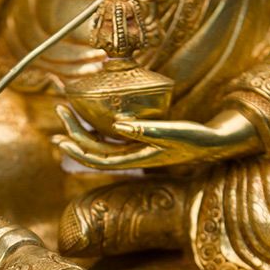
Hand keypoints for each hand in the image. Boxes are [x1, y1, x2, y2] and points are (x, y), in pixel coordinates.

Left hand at [53, 106, 262, 169]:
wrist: (210, 143)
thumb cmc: (193, 138)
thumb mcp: (172, 132)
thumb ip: (145, 130)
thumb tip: (117, 125)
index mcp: (136, 159)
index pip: (99, 159)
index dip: (78, 148)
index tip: (62, 134)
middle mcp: (131, 157)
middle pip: (94, 151)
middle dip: (73, 133)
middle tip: (59, 110)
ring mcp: (134, 150)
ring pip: (100, 144)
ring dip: (81, 132)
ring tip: (64, 116)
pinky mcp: (139, 141)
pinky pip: (110, 138)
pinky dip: (96, 129)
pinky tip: (87, 119)